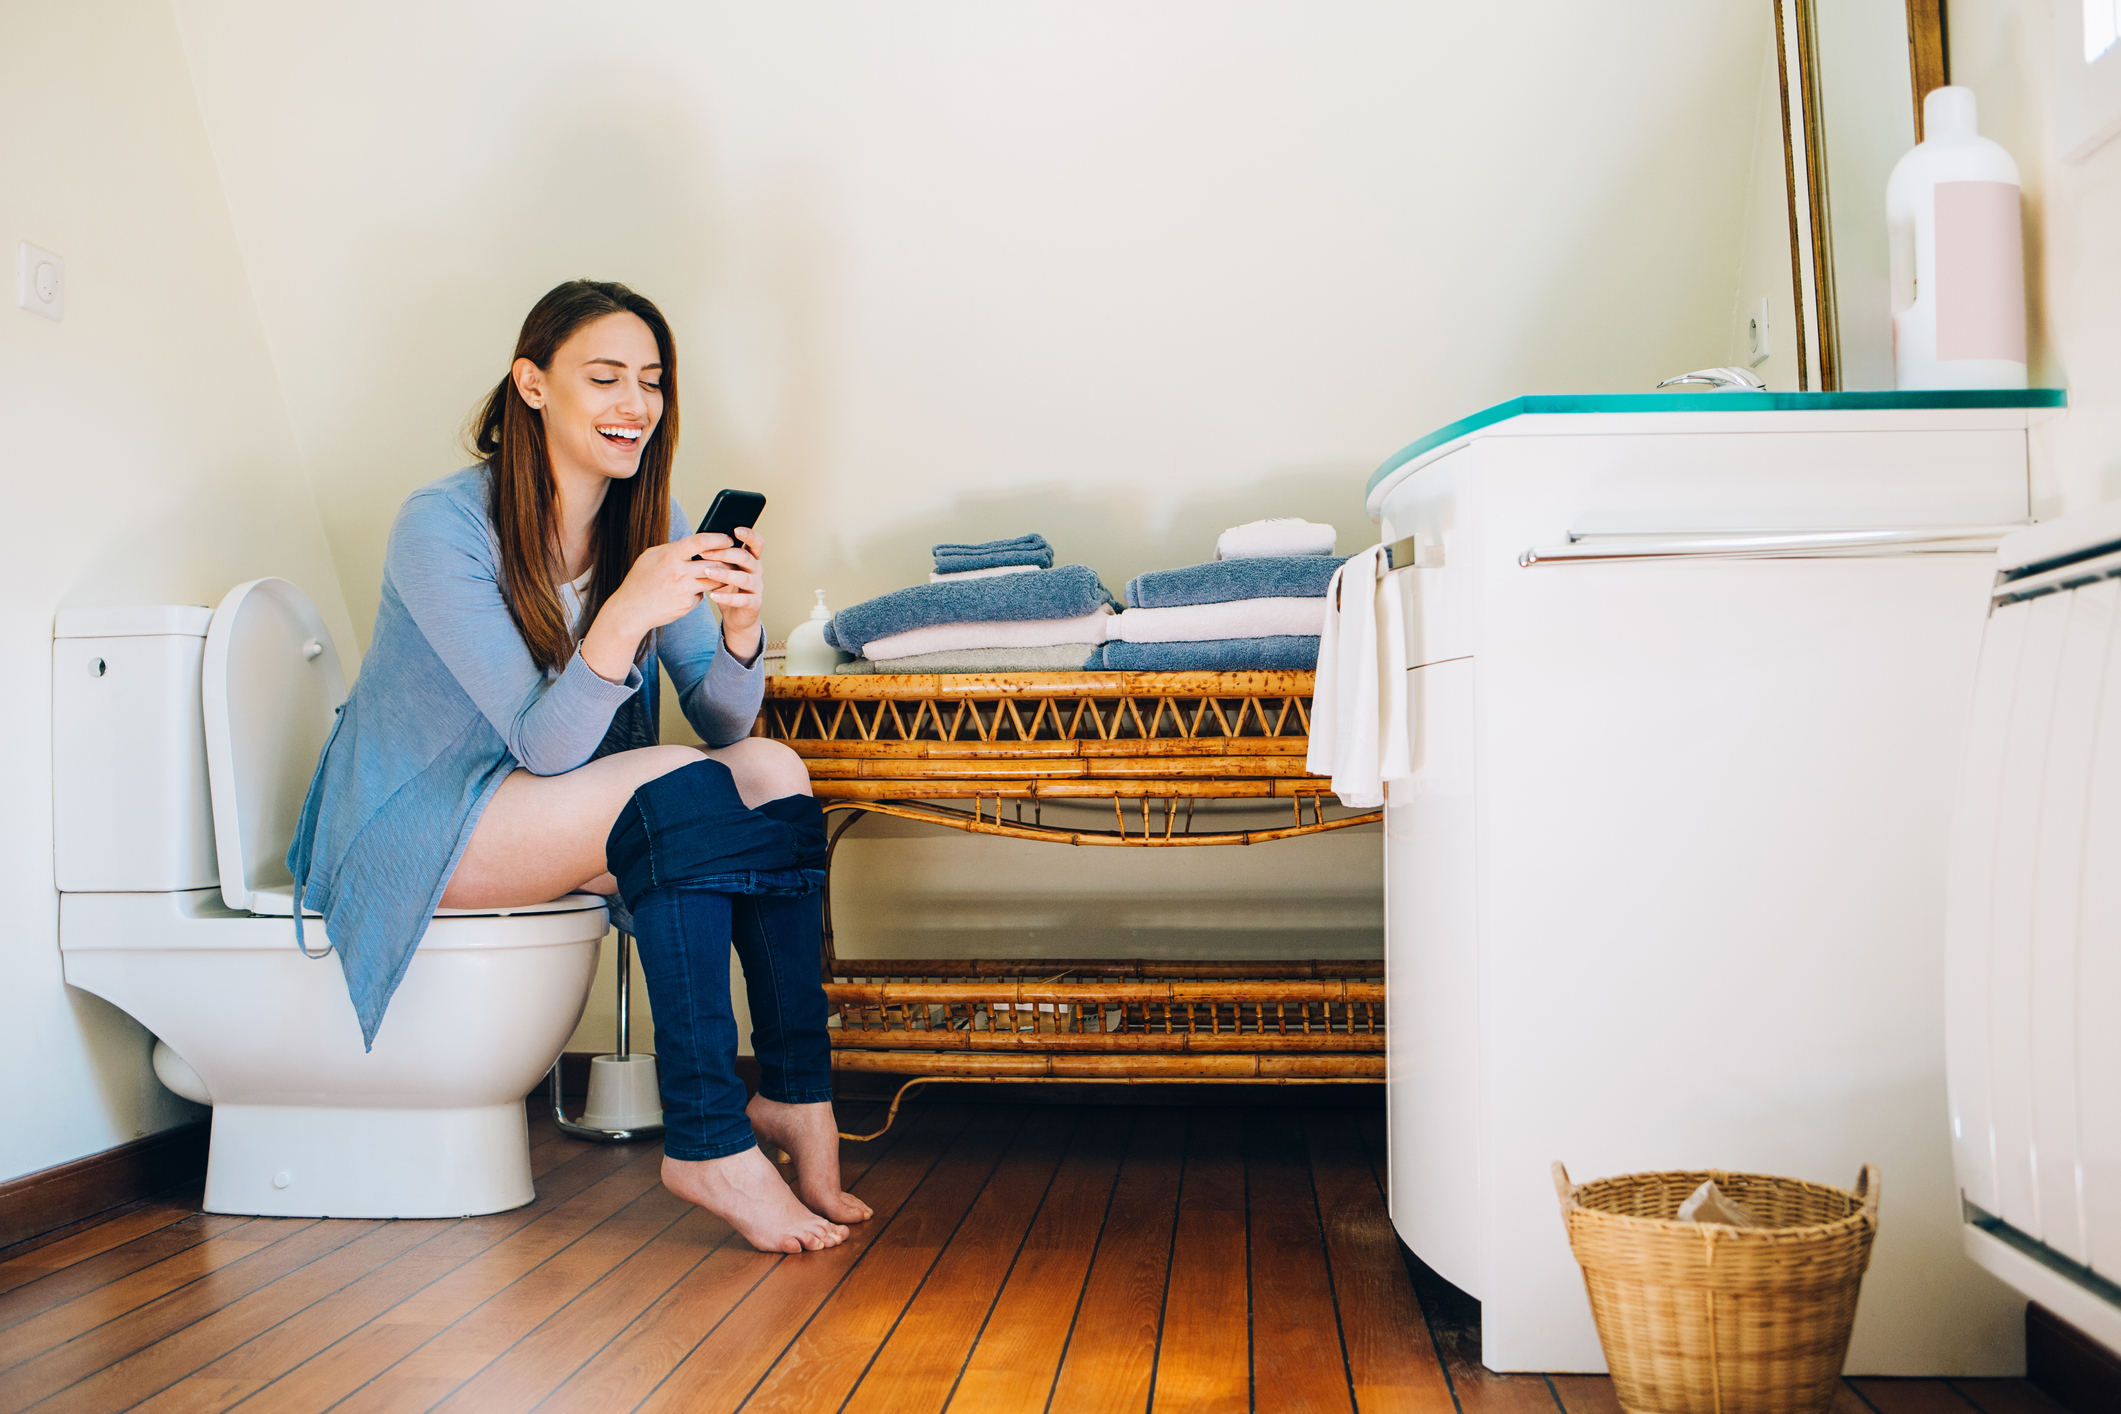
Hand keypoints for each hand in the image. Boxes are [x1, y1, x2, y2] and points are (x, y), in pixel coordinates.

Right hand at [580, 533, 724, 682]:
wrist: (631, 610)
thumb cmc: (639, 581)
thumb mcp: (650, 557)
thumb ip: (672, 549)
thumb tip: (693, 544)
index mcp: (669, 556)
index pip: (701, 541)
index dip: (719, 539)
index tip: (728, 539)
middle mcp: (679, 572)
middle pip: (715, 563)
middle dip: (728, 560)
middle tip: (734, 558)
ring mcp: (685, 590)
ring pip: (714, 580)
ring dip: (722, 576)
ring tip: (725, 572)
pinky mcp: (687, 605)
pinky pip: (702, 595)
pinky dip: (701, 592)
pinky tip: (693, 591)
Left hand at [700, 527, 763, 662]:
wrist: (736, 615)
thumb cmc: (727, 588)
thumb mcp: (724, 569)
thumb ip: (719, 557)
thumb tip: (698, 542)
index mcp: (751, 559)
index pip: (757, 542)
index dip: (749, 535)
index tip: (736, 529)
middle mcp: (757, 571)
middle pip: (746, 557)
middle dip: (725, 553)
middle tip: (705, 553)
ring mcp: (757, 587)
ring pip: (744, 578)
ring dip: (724, 574)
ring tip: (707, 572)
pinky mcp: (754, 603)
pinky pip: (742, 600)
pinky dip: (727, 598)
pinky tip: (712, 595)